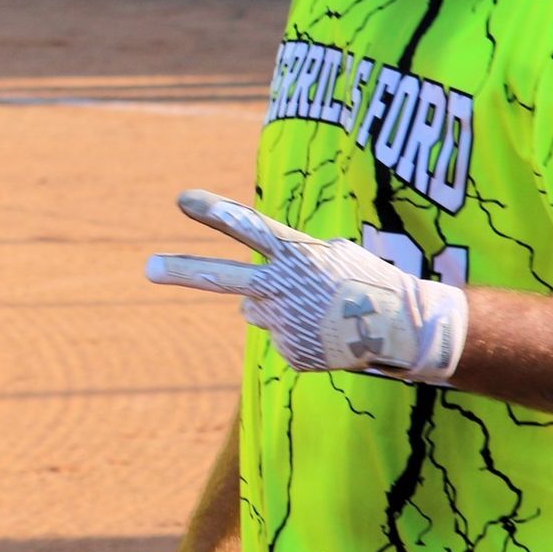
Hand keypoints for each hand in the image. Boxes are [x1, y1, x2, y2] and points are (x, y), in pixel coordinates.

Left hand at [146, 189, 467, 384]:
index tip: (181, 200)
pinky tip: (326, 332)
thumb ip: (282, 268)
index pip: (248, 227)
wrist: (404, 328)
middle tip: (148, 267)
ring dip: (278, 308)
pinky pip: (279, 338)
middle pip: (223, 277)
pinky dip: (298, 335)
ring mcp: (284, 322)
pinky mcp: (290, 352)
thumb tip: (244, 303)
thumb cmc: (366, 280)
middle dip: (182, 271)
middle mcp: (284, 286)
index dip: (214, 212)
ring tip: (318, 308)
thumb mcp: (329, 257)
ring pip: (256, 310)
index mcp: (297, 253)